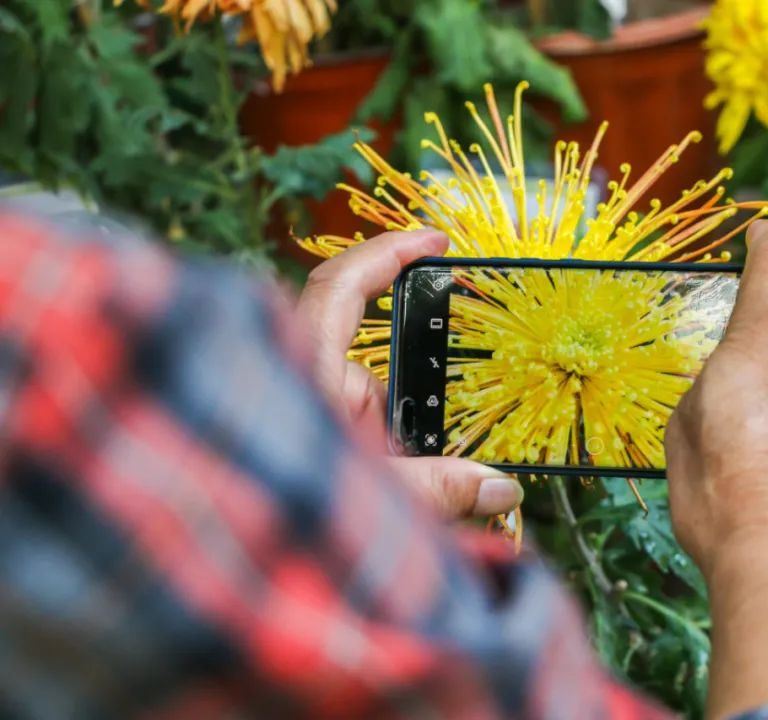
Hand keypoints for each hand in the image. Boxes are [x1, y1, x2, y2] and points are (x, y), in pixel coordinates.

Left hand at [297, 230, 523, 518]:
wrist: (227, 559)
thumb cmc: (270, 520)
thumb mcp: (373, 502)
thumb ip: (441, 493)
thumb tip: (502, 490)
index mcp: (304, 372)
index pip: (342, 287)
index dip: (388, 253)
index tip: (435, 240)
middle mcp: (304, 383)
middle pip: (370, 353)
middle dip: (421, 375)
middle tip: (459, 383)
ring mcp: (309, 412)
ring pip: (372, 400)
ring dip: (406, 432)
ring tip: (437, 473)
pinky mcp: (316, 443)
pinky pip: (367, 431)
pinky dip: (397, 452)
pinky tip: (424, 487)